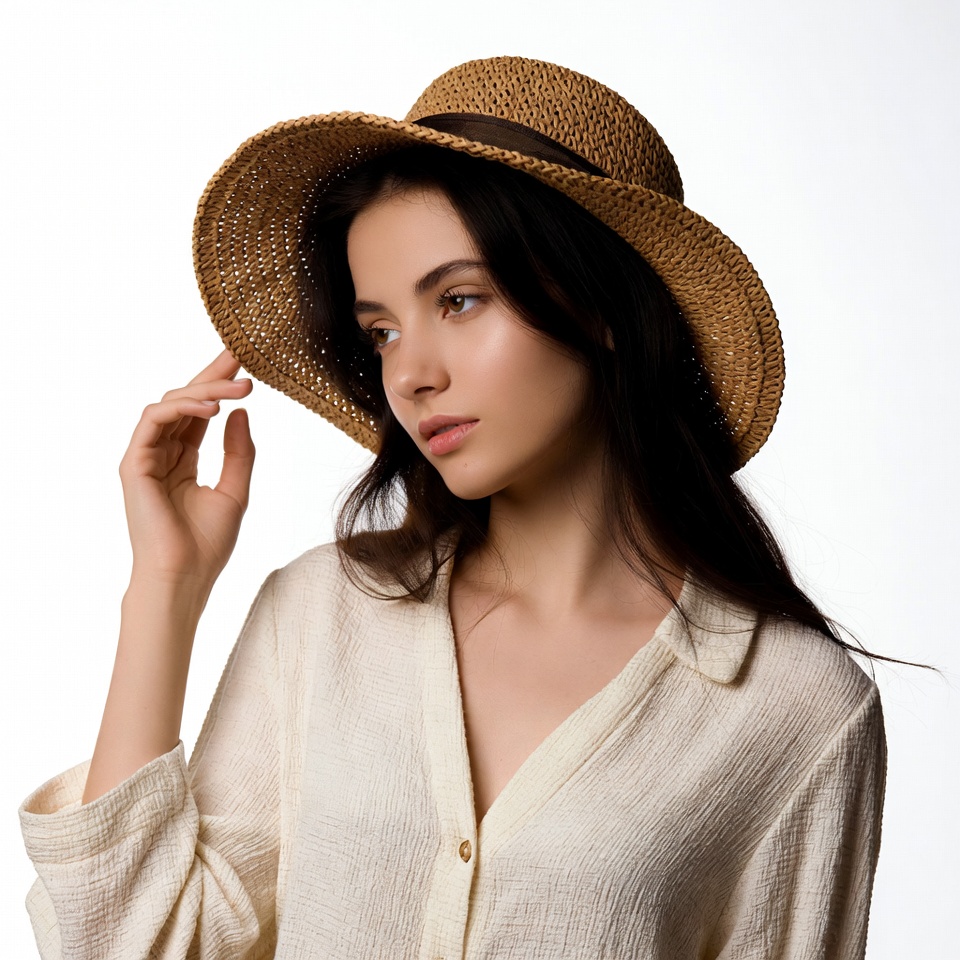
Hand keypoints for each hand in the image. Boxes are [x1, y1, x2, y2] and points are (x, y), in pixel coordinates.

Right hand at [119, 350, 254, 598]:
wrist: (185, 576)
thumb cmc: (207, 544)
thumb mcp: (235, 490)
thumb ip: (238, 452)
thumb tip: (241, 412)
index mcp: (184, 461)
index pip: (201, 414)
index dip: (219, 386)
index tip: (245, 363)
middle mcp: (162, 454)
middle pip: (185, 402)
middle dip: (212, 375)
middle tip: (240, 354)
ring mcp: (145, 457)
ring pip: (170, 405)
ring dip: (205, 390)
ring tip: (241, 387)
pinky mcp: (133, 463)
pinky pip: (153, 420)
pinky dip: (182, 408)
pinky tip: (213, 407)